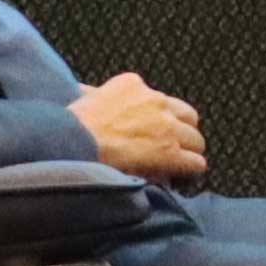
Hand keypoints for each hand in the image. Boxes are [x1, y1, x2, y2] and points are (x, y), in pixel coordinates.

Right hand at [74, 72, 210, 185]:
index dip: (158, 119)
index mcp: (132, 84)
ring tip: (177, 167)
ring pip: (195, 140)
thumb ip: (92, 94)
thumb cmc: (69, 126)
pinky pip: (196, 163)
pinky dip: (190, 173)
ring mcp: (166, 127)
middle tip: (171, 149)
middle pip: (187, 117)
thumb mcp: (82, 98)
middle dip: (181, 133)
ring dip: (187, 153)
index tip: (150, 133)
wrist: (72, 143)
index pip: (160, 100)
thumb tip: (84, 93)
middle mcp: (155, 100)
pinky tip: (181, 180)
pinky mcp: (171, 153)